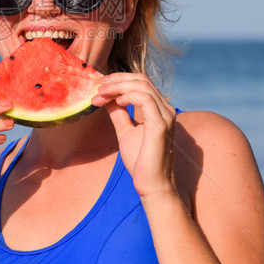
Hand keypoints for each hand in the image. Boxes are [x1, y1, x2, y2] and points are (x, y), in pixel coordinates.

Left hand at [91, 73, 176, 198]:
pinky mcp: (160, 125)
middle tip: (98, 86)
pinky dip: (128, 95)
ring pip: (143, 86)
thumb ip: (118, 113)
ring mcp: (165, 116)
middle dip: (117, 80)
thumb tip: (106, 97)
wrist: (150, 184)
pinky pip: (146, 99)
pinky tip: (116, 101)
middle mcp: (165, 109)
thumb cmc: (140, 161)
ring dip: (118, 87)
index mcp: (159, 109)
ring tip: (101, 94)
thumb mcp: (125, 131)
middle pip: (142, 79)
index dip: (119, 80)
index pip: (140, 82)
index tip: (99, 86)